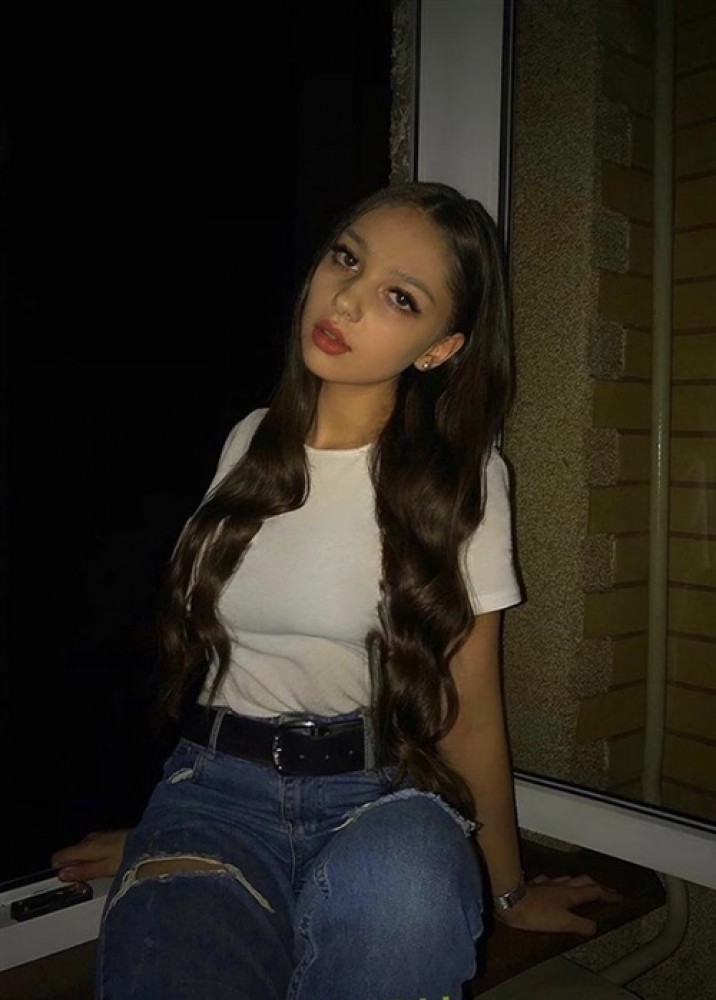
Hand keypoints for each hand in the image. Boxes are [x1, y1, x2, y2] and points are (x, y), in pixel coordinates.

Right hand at [50, 828, 130, 881]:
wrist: (150, 842)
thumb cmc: (130, 854)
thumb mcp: (105, 868)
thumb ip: (84, 871)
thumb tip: (63, 874)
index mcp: (87, 846)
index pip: (59, 856)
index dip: (58, 870)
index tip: (65, 882)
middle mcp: (91, 838)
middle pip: (71, 854)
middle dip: (72, 869)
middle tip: (82, 883)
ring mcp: (101, 836)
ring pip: (82, 852)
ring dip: (84, 864)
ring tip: (95, 877)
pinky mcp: (110, 837)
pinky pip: (94, 849)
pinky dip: (94, 859)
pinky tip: (105, 867)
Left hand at [495, 873, 623, 936]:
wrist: (511, 900)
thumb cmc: (536, 912)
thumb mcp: (563, 923)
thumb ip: (581, 925)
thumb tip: (595, 927)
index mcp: (570, 895)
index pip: (594, 892)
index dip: (608, 895)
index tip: (618, 897)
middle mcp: (560, 886)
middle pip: (584, 881)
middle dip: (597, 885)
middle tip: (605, 890)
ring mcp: (547, 884)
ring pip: (568, 878)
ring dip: (578, 882)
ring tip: (583, 884)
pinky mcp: (535, 885)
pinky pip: (549, 880)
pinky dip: (556, 882)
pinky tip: (552, 882)